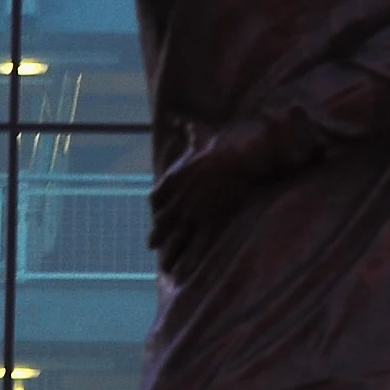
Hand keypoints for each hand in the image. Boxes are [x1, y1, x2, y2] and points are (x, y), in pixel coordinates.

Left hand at [148, 123, 270, 254]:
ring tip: (165, 266)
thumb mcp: (197, 134)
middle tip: (152, 244)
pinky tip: (184, 271)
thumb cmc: (217, 143)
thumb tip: (177, 118)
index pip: (156, 198)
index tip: (157, 214)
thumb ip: (185, 130)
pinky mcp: (208, 221)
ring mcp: (192, 212)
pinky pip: (197, 244)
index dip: (157, 209)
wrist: (237, 156)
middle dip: (158, 234)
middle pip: (163, 222)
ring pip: (177, 238)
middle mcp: (178, 199)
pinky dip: (190, 259)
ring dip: (170, 253)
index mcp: (172, 180)